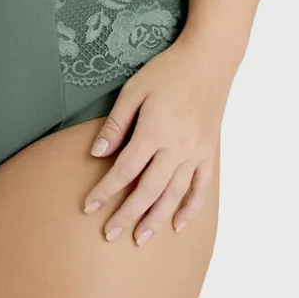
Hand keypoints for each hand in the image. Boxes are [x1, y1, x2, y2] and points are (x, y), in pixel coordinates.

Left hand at [81, 33, 234, 243]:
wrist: (209, 60)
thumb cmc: (167, 70)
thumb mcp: (134, 89)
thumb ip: (117, 123)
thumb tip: (97, 153)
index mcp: (154, 132)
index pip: (124, 170)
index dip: (105, 191)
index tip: (89, 206)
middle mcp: (176, 148)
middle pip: (148, 191)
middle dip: (127, 215)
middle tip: (109, 234)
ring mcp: (196, 153)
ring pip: (174, 195)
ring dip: (156, 219)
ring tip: (140, 237)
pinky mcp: (209, 153)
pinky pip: (201, 187)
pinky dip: (190, 208)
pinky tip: (178, 224)